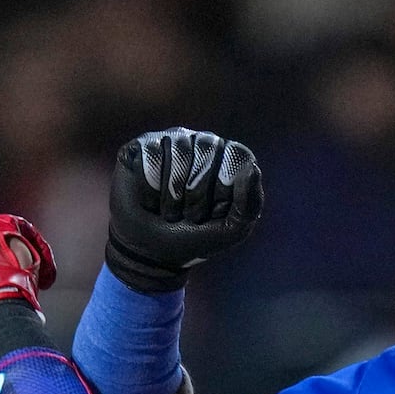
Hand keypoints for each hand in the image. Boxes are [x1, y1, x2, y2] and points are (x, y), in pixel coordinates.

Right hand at [106, 128, 263, 292]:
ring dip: (172, 193)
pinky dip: (150, 187)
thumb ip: (249, 205)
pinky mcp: (143, 146)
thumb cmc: (192, 237)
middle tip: (188, 216)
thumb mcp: (230, 231)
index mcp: (228, 159)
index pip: (237, 155)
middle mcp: (202, 143)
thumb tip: (251, 168)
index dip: (224, 188)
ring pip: (179, 149)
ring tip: (168, 212)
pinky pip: (151, 153)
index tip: (213, 213)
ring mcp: (172, 141)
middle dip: (196, 193)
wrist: (149, 251)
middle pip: (207, 148)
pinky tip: (149, 201)